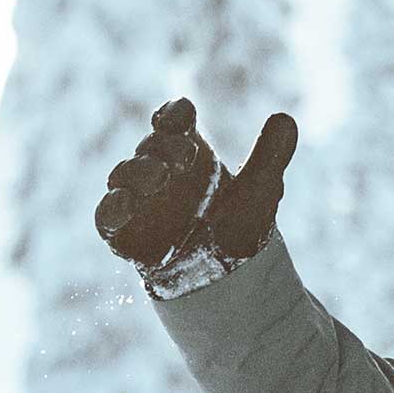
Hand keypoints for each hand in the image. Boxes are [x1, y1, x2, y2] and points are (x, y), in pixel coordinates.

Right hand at [96, 99, 298, 294]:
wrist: (230, 277)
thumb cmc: (240, 226)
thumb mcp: (261, 192)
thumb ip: (270, 157)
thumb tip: (286, 119)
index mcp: (187, 149)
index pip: (173, 121)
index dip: (174, 115)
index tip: (184, 116)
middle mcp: (158, 168)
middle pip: (150, 147)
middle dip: (164, 147)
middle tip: (185, 157)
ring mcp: (139, 200)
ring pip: (124, 177)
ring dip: (137, 173)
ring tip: (159, 177)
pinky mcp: (124, 232)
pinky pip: (107, 218)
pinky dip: (111, 210)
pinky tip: (125, 205)